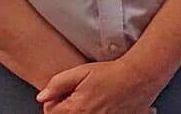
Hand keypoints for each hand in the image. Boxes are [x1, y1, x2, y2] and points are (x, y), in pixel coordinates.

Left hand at [37, 60, 162, 113]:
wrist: (139, 77)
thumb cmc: (112, 73)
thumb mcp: (82, 71)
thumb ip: (58, 83)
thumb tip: (41, 96)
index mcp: (76, 109)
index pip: (50, 113)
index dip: (54, 102)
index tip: (63, 95)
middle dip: (67, 109)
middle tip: (79, 97)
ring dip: (82, 111)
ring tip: (92, 101)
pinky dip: (99, 113)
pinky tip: (103, 107)